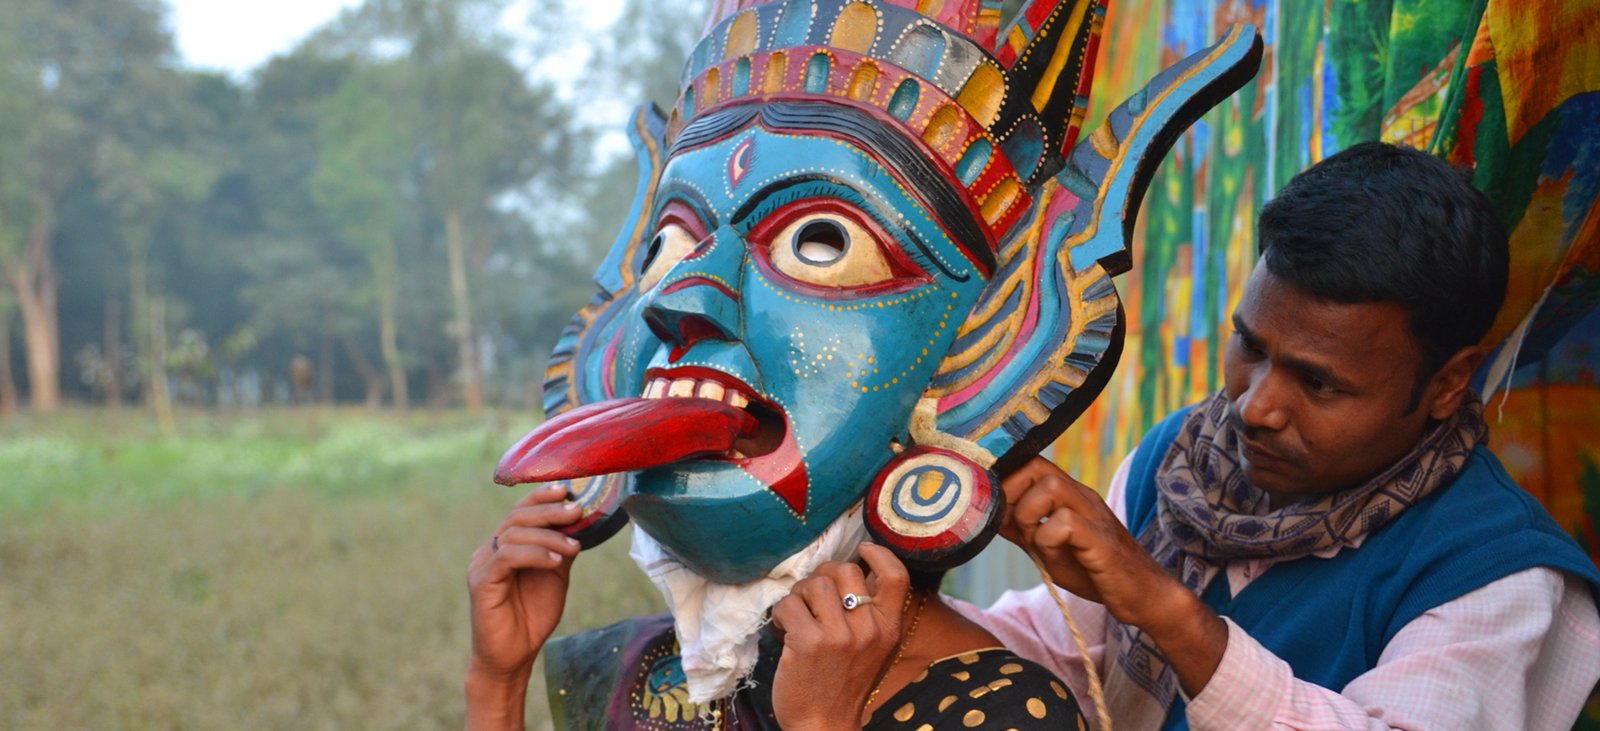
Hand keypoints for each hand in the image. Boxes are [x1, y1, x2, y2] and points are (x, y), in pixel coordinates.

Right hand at [464, 484, 583, 729]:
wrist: (513, 657)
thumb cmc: (532, 617)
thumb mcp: (555, 577)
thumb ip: (561, 550)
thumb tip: (580, 521)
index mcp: (504, 546)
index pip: (520, 511)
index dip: (540, 497)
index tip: (567, 490)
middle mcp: (489, 550)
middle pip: (517, 517)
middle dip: (549, 511)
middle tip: (577, 510)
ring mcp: (482, 564)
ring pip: (513, 534)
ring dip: (549, 536)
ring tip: (573, 547)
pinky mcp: (480, 582)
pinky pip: (508, 557)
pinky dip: (535, 554)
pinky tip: (556, 562)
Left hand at [769, 543, 910, 730]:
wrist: (824, 726)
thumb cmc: (843, 685)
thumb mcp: (872, 649)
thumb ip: (869, 614)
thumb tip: (846, 571)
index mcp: (889, 628)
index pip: (895, 575)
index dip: (877, 553)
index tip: (861, 549)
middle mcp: (869, 629)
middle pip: (845, 570)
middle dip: (821, 576)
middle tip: (810, 598)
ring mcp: (840, 636)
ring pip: (814, 584)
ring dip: (798, 596)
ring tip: (796, 617)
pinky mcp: (809, 643)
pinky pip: (788, 604)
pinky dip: (780, 614)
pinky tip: (784, 631)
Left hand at [999, 457, 1226, 694]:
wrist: (1142, 596)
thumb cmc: (1094, 571)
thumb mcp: (1048, 548)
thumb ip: (1022, 529)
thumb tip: (988, 513)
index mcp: (1069, 496)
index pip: (1029, 464)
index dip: (1003, 481)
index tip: (992, 509)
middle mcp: (1082, 497)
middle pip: (1036, 466)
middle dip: (1011, 493)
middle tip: (1011, 525)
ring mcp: (1093, 515)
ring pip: (1050, 487)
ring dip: (1028, 515)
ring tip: (1034, 541)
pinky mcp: (1101, 540)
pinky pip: (1065, 523)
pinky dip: (1047, 540)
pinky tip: (1054, 557)